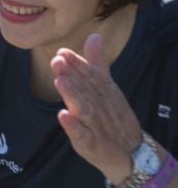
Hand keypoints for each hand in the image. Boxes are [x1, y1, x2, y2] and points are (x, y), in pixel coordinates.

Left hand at [54, 32, 149, 184]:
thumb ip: (97, 63)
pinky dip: (73, 126)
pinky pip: (81, 134)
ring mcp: (95, 124)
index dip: (77, 64)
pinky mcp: (91, 142)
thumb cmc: (112, 115)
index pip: (89, 75)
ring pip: (83, 108)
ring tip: (60, 82)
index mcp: (101, 92)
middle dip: (71, 75)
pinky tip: (63, 116)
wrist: (130, 152)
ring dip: (72, 95)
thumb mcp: (106, 88)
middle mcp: (98, 105)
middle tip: (57, 61)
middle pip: (84, 89)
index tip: (62, 52)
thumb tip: (94, 35)